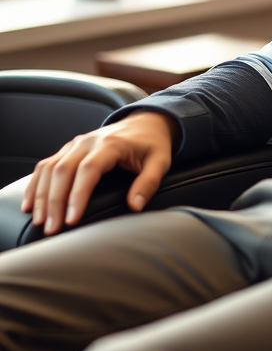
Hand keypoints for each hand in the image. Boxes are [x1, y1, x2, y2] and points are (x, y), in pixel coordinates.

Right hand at [21, 111, 179, 234]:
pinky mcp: (69, 149)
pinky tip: (31, 204)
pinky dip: (35, 184)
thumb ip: (149, 182)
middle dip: (54, 202)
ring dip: (41, 196)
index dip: (78, 195)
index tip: (72, 219)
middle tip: (53, 228)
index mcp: (111, 144)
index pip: (89, 169)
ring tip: (41, 221)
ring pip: (50, 168)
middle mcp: (89, 141)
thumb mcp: (160, 161)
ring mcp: (76, 144)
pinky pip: (46, 165)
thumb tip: (136, 205)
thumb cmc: (152, 143)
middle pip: (63, 170)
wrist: (147, 121)